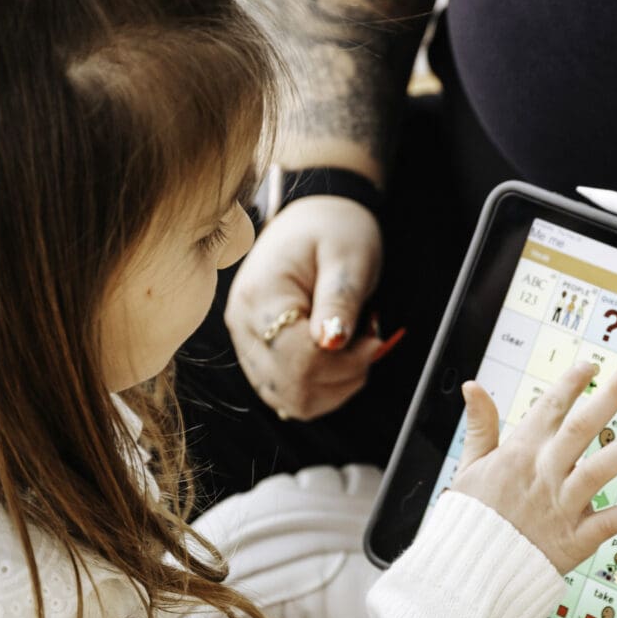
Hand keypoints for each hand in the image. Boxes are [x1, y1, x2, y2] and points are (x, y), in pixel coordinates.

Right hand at [224, 197, 387, 420]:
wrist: (315, 217)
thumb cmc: (334, 230)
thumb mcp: (348, 257)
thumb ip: (340, 300)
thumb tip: (332, 343)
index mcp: (262, 296)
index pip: (297, 359)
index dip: (344, 362)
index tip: (372, 337)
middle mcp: (244, 324)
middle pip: (291, 387)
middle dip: (342, 375)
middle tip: (366, 339)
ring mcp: (247, 342)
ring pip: (290, 400)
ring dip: (334, 386)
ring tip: (352, 345)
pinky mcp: (259, 354)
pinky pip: (289, 394)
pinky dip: (322, 387)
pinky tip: (338, 357)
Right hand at [452, 357, 616, 572]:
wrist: (471, 573)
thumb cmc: (473, 519)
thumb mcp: (469, 468)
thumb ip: (480, 427)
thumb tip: (473, 386)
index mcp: (518, 455)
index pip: (549, 409)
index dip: (571, 384)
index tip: (591, 365)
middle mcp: (544, 476)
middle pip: (580, 429)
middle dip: (609, 398)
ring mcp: (561, 508)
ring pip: (599, 471)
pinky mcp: (575, 540)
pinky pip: (611, 522)